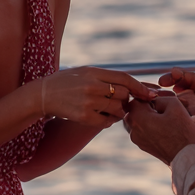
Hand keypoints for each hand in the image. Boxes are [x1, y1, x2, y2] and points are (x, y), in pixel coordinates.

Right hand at [40, 67, 155, 128]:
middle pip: (124, 95)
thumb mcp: (86, 71)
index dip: (140, 87)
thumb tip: (133, 84)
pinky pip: (107, 122)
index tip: (150, 93)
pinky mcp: (84, 117)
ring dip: (118, 111)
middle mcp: (92, 86)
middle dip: (126, 100)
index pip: (125, 78)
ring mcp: (88, 102)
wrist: (44, 94)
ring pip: (117, 109)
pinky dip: (108, 121)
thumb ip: (107, 76)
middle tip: (120, 102)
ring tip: (108, 108)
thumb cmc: (67, 81)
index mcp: (94, 72)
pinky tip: (102, 116)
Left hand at [125, 95, 194, 164]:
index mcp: (137, 118)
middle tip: (162, 106)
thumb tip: (153, 100)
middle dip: (147, 106)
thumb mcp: (174, 105)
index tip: (159, 98)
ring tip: (164, 117)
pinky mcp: (144, 146)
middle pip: (135, 110)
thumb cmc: (181, 131)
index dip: (147, 96)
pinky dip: (151, 126)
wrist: (185, 156)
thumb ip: (160, 97)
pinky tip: (165, 127)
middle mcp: (133, 130)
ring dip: (149, 116)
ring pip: (139, 121)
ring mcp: (137, 140)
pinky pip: (143, 131)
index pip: (135, 99)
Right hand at [158, 68, 194, 147]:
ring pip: (183, 103)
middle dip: (171, 87)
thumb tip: (187, 112)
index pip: (192, 78)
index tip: (166, 77)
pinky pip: (186, 117)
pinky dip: (178, 116)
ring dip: (173, 103)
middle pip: (184, 88)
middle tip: (158, 88)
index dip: (178, 75)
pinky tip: (168, 117)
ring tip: (160, 104)